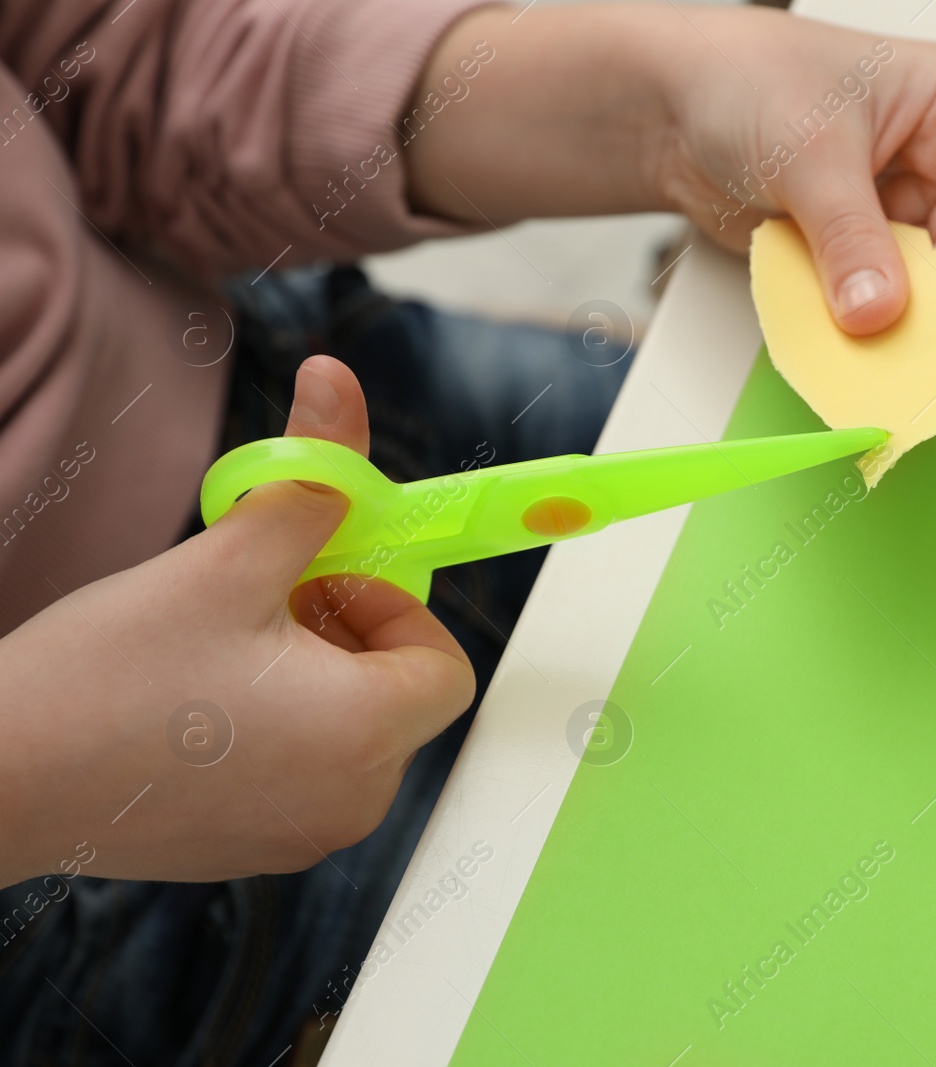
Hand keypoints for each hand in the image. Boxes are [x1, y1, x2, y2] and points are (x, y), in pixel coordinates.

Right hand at [0, 357, 473, 886]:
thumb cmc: (107, 676)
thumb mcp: (227, 560)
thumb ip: (309, 482)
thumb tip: (341, 391)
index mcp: (368, 736)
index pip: (445, 665)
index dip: (393, 607)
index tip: (322, 581)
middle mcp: (353, 803)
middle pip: (399, 698)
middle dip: (346, 634)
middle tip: (262, 600)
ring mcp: (301, 838)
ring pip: (349, 735)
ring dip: (308, 676)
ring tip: (219, 647)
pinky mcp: (248, 852)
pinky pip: (299, 775)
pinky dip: (275, 728)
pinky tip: (193, 700)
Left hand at [405, 5, 935, 334]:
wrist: (669, 110)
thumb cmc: (747, 81)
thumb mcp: (811, 156)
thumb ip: (851, 240)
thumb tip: (879, 314)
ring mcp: (907, 213)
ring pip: (934, 290)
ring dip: (911, 328)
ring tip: (897, 368)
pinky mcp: (867, 253)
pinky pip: (885, 304)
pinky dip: (871, 331)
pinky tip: (863, 358)